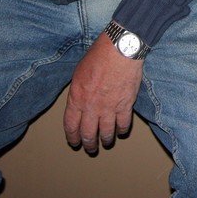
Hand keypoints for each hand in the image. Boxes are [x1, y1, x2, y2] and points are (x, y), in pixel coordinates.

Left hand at [63, 35, 142, 153]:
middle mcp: (91, 106)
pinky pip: (123, 124)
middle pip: (88, 134)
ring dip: (106, 140)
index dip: (72, 137)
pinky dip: (122, 130)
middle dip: (88, 144)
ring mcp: (109, 107)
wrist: (121, 49)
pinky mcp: (125, 105)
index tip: (74, 142)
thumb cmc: (99, 55)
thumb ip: (78, 92)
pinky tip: (121, 131)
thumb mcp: (79, 73)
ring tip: (106, 142)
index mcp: (77, 98)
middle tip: (91, 148)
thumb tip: (79, 103)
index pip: (71, 125)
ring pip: (106, 133)